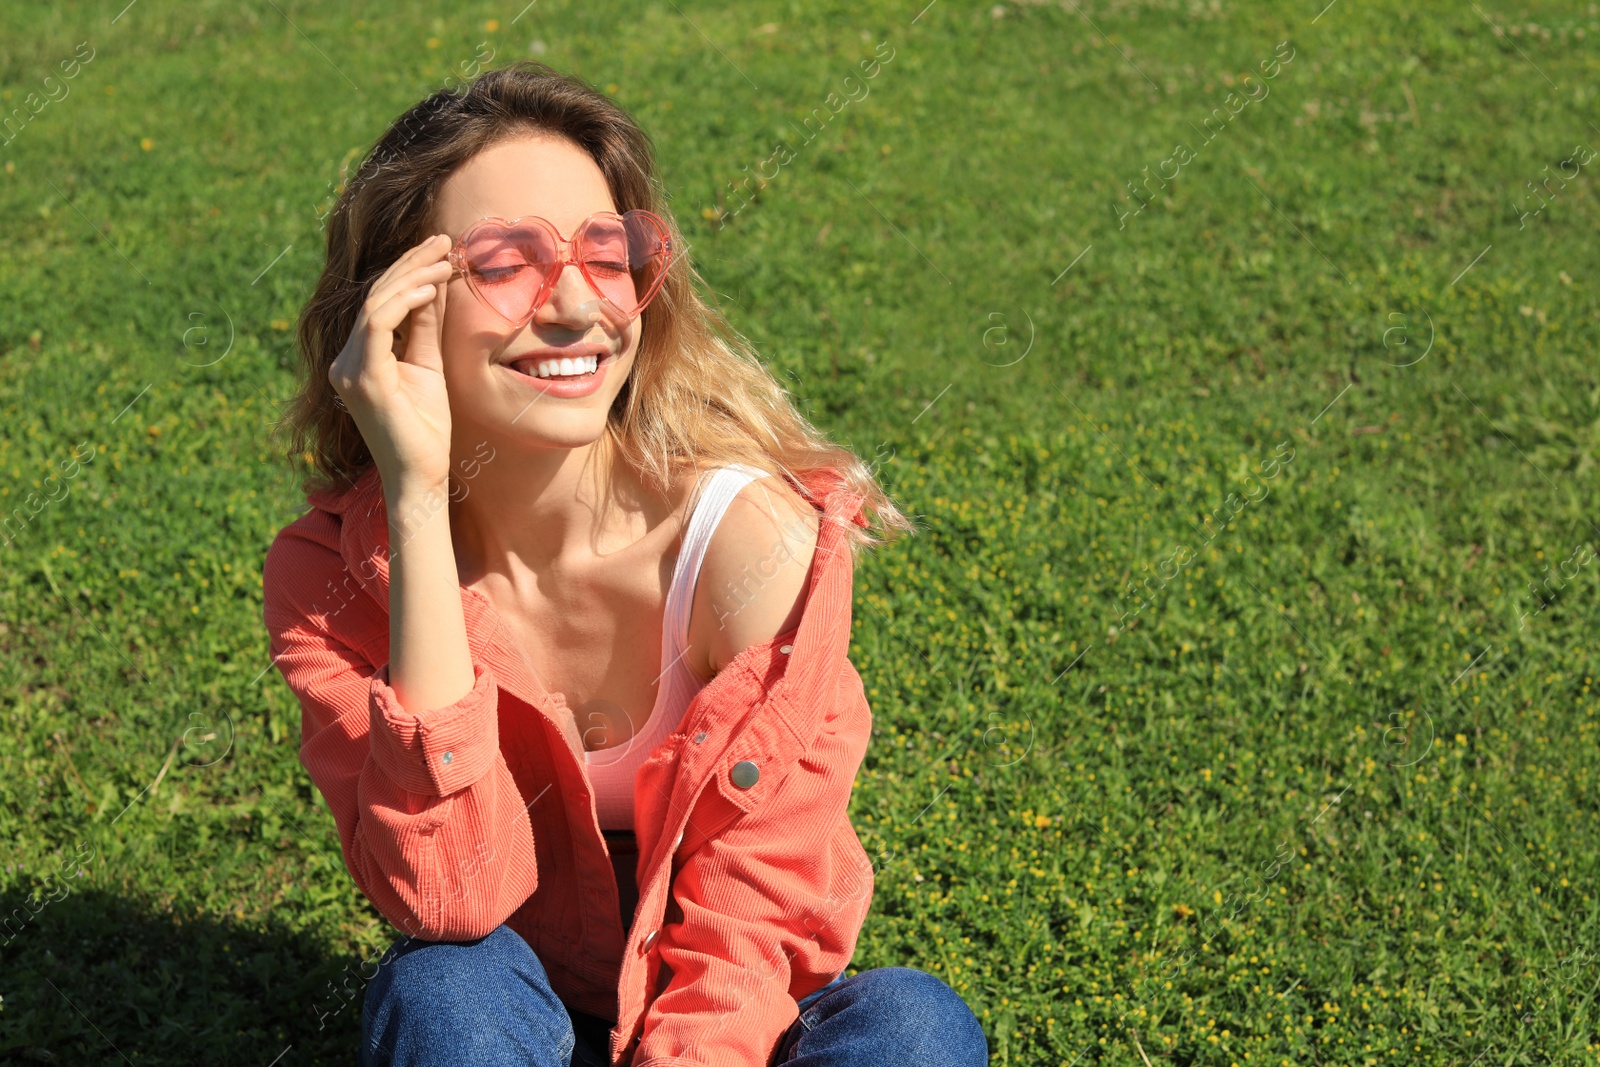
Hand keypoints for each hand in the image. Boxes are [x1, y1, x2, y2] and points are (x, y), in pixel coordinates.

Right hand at [327, 233, 456, 494]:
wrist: (421, 476)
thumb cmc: (427, 429)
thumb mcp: (429, 366)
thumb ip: (425, 327)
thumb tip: (433, 284)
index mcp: (358, 358)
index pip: (378, 302)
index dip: (408, 271)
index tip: (441, 250)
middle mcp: (345, 360)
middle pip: (374, 296)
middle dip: (411, 264)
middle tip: (443, 240)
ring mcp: (349, 369)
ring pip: (375, 304)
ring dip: (412, 276)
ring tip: (445, 260)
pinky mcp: (363, 378)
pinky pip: (377, 325)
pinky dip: (404, 302)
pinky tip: (430, 288)